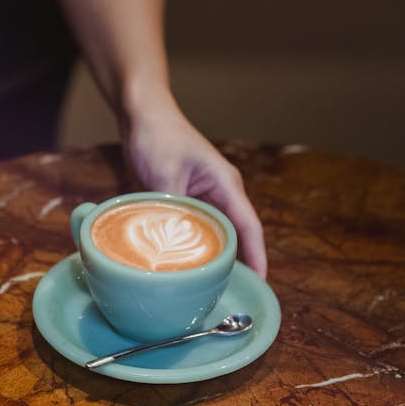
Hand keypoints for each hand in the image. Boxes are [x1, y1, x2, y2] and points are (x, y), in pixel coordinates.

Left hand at [120, 101, 267, 278]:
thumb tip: (171, 245)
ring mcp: (203, 193)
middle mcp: (220, 190)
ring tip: (209, 284)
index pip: (248, 225)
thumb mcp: (165, 174)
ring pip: (214, 230)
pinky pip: (195, 224)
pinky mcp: (186, 195)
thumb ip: (173, 209)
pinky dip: (192, 241)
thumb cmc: (158, 135)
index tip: (262, 281)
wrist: (141, 112)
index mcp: (225, 183)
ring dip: (211, 252)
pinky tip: (183, 260)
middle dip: (235, 260)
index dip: (257, 255)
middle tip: (230, 293)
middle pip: (234, 232)